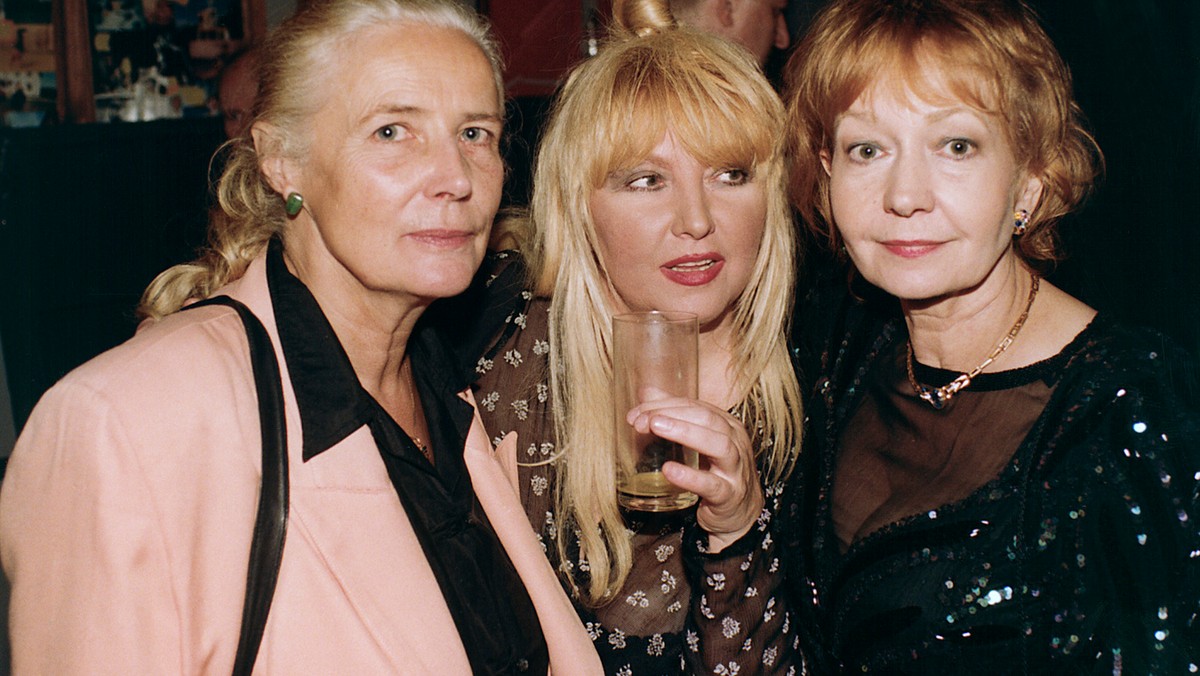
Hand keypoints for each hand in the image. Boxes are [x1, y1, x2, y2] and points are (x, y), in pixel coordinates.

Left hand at [627, 397, 763, 552]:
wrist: (739, 513)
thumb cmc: (715, 472)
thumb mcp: (696, 442)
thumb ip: (673, 416)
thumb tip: (645, 392)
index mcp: (726, 424)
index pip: (694, 406)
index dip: (663, 405)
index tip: (635, 413)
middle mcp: (736, 441)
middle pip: (706, 418)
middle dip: (670, 414)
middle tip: (641, 420)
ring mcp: (736, 469)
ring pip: (718, 444)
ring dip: (685, 432)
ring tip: (655, 428)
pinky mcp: (730, 495)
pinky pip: (712, 484)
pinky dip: (690, 476)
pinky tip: (669, 470)